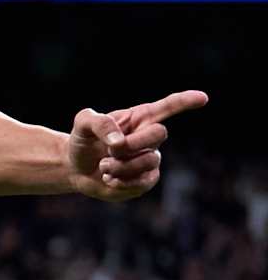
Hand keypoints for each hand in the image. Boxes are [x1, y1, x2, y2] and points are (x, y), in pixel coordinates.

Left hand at [67, 90, 207, 200]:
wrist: (76, 168)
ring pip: (149, 161)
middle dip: (133, 143)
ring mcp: (150, 159)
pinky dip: (121, 181)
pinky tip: (109, 179)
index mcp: (138, 118)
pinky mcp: (146, 179)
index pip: (167, 107)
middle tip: (110, 150)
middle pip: (160, 133)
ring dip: (120, 165)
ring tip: (104, 166)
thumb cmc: (83, 140)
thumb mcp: (82, 124)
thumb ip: (99, 123)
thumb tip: (119, 140)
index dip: (185, 102)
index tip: (202, 97)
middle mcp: (149, 137)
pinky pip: (144, 181)